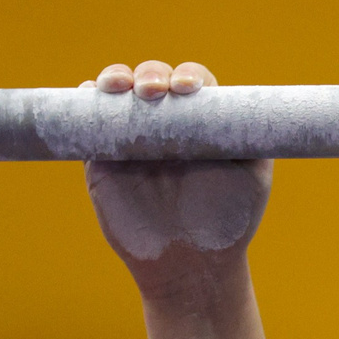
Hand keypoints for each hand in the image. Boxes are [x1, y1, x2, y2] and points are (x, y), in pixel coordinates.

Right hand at [82, 59, 272, 277]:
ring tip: (118, 88)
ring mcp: (132, 136)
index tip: (188, 88)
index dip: (189, 76)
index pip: (193, 82)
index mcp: (202, 121)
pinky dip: (85, 100)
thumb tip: (247, 105)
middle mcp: (167, 122)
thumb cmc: (227, 221)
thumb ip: (253, 139)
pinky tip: (89, 95)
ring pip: (118, 91)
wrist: (190, 264)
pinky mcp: (102, 157)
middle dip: (152, 74)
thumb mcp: (253, 179)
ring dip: (115, 77)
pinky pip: (89, 120)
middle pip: (154, 77)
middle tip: (154, 92)